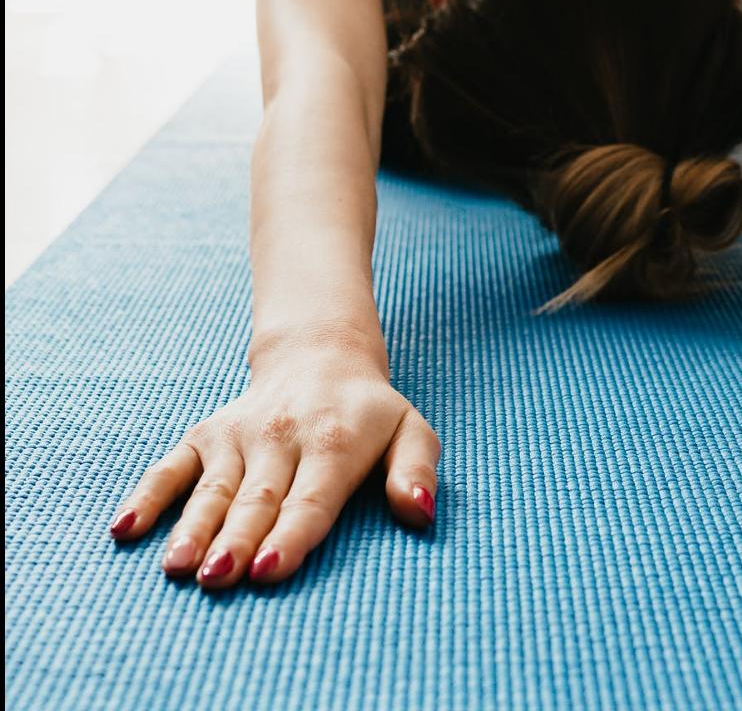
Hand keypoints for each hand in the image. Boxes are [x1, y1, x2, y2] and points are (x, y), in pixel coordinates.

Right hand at [106, 323, 441, 588]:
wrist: (321, 357)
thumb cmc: (369, 413)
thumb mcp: (410, 431)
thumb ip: (417, 471)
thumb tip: (420, 513)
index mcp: (334, 442)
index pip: (310, 499)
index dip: (290, 537)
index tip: (267, 570)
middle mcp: (282, 438)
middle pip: (257, 500)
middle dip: (237, 541)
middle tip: (218, 579)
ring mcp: (239, 435)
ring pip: (213, 489)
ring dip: (193, 528)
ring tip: (177, 566)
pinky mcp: (207, 435)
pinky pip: (172, 467)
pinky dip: (148, 496)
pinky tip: (126, 530)